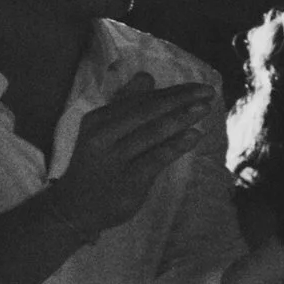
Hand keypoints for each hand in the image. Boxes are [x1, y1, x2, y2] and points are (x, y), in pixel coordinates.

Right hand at [47, 72, 215, 237]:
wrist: (75, 206)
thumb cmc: (97, 164)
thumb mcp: (104, 131)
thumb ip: (126, 105)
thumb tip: (146, 76)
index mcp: (98, 119)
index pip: (141, 101)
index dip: (172, 92)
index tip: (199, 87)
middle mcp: (103, 135)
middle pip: (148, 112)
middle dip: (180, 100)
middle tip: (208, 92)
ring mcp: (114, 158)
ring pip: (152, 133)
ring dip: (181, 118)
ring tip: (204, 108)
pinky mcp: (127, 180)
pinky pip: (155, 159)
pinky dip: (176, 146)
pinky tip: (195, 136)